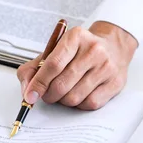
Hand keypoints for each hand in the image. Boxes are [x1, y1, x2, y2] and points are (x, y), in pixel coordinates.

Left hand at [17, 22, 137, 110]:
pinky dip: (79, 105)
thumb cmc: (79, 51)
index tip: (30, 95)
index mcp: (75, 37)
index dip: (38, 83)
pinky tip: (79, 94)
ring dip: (63, 101)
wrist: (113, 47)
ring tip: (63, 93)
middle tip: (47, 95)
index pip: (52, 64)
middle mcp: (93, 50)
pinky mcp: (115, 82)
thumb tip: (27, 90)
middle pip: (61, 84)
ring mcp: (106, 67)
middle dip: (49, 95)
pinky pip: (89, 104)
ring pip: (74, 97)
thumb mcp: (55, 51)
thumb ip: (34, 68)